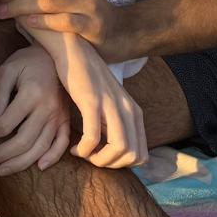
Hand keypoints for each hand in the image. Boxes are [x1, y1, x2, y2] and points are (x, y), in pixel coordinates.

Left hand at [0, 47, 70, 175]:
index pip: (4, 124)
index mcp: (32, 95)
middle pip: (22, 141)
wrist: (55, 54)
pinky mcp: (66, 119)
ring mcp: (59, 116)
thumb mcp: (8, 69)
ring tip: (1, 170)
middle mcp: (48, 109)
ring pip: (40, 148)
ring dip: (20, 163)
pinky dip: (52, 157)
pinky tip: (39, 166)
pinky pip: (62, 143)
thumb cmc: (27, 61)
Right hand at [56, 38, 147, 169]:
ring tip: (83, 153)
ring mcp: (111, 105)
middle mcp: (128, 109)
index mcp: (134, 112)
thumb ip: (116, 125)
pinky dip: (84, 150)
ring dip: (98, 160)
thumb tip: (117, 153)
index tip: (103, 158)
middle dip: (111, 165)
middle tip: (92, 158)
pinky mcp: (92, 101)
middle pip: (133, 156)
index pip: (142, 155)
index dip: (122, 165)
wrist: (74, 52)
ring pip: (119, 149)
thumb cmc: (88, 81)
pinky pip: (93, 138)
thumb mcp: (110, 105)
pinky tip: (74, 148)